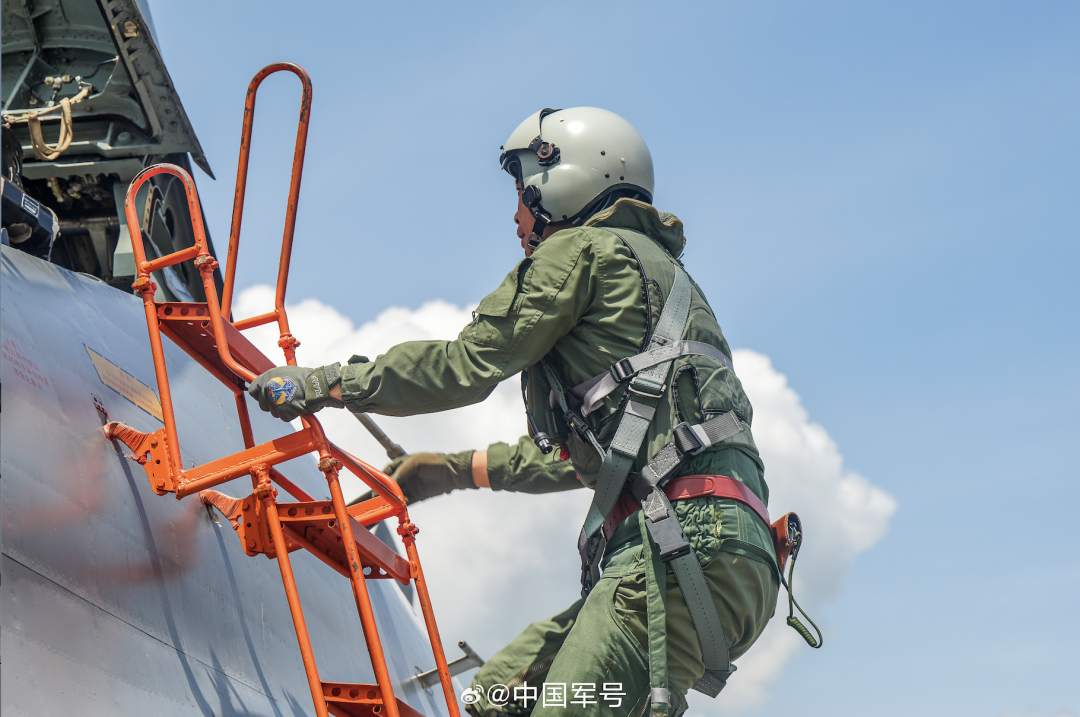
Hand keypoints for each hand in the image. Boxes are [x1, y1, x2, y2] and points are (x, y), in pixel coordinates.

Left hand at [247, 364, 342, 420]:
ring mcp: (275, 401)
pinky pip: (284, 417)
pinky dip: (291, 414)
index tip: (267, 396)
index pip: (253, 390)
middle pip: (263, 404)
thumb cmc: (305, 378)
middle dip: (272, 404)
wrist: (318, 384)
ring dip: (283, 409)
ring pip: (274, 412)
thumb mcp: (285, 372)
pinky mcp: (283, 411)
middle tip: (285, 399)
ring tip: (294, 401)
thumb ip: (272, 379)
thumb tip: (266, 385)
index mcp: (266, 378)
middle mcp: (268, 389)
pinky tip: (297, 406)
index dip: (260, 395)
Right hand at [350, 451, 474, 504]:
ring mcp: (406, 488)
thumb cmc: (433, 462)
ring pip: (390, 499)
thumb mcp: (413, 465)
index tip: (368, 495)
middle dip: (372, 500)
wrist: (454, 473)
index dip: (373, 487)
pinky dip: (396, 510)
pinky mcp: (414, 497)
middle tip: (362, 510)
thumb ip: (398, 476)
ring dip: (383, 507)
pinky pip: (401, 505)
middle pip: (382, 490)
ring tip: (373, 516)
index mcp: (396, 466)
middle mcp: (399, 477)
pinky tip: (392, 514)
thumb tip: (386, 488)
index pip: (379, 477)